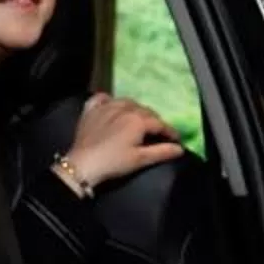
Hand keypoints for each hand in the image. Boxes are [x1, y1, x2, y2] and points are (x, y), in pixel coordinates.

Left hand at [67, 92, 183, 190]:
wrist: (83, 165)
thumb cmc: (114, 163)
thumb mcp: (140, 159)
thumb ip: (161, 152)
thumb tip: (180, 148)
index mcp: (138, 120)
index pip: (159, 123)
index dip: (170, 131)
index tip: (176, 139)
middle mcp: (124, 108)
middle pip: (145, 111)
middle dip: (154, 120)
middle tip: (158, 132)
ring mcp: (106, 107)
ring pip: (126, 102)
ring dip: (135, 108)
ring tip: (138, 118)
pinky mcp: (91, 110)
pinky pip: (102, 99)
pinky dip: (109, 100)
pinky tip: (112, 105)